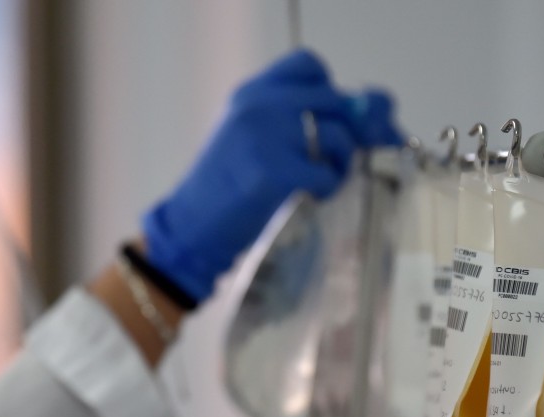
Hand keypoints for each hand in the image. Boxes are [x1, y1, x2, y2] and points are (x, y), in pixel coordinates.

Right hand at [142, 49, 402, 303]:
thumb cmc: (222, 185)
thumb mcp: (242, 132)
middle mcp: (259, 107)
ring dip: (340, 162)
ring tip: (323, 179)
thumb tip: (351, 111)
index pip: (308, 64)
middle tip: (332, 158)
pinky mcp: (275, 173)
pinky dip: (328, 188)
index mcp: (250, 93)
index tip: (320, 117)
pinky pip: (327, 173)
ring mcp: (266, 137)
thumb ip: (282, 114)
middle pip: (333, 100)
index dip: (325, 88)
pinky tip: (312, 197)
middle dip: (343, 130)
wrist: (192, 224)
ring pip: (337, 135)